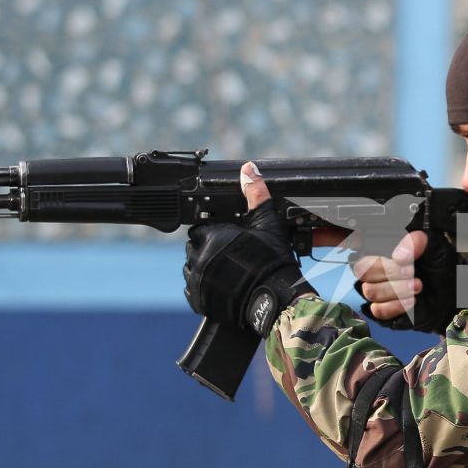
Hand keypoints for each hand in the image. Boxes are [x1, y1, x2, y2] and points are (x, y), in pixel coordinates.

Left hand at [182, 162, 313, 333]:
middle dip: (207, 250)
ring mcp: (197, 280)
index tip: (227, 239)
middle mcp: (199, 256)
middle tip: (229, 257)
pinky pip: (193, 291)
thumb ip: (255, 194)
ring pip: (191, 268)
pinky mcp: (198, 300)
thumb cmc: (272, 260)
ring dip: (203, 268)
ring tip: (226, 272)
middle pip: (194, 248)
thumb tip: (249, 168)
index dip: (214, 232)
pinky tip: (221, 287)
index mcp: (211, 236)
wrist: (275, 298)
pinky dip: (204, 289)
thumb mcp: (266, 223)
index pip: (200, 229)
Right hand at [351, 229, 428, 323]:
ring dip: (396, 289)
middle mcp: (374, 269)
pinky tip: (412, 300)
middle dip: (389, 271)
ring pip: (370, 291)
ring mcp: (375, 290)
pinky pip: (377, 310)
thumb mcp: (431, 247)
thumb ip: (415, 242)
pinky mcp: (381, 311)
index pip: (356, 242)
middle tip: (411, 272)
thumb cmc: (437, 266)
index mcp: (381, 248)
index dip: (361, 245)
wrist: (450, 293)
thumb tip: (398, 256)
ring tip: (417, 286)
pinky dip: (396, 305)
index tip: (392, 252)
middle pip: (362, 269)